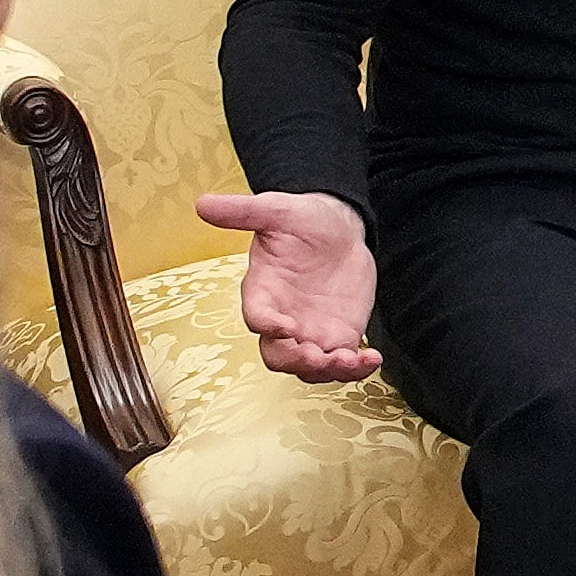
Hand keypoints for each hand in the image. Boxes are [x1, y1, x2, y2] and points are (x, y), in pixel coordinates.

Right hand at [192, 186, 381, 380]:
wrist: (338, 228)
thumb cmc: (301, 220)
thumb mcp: (275, 209)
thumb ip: (242, 211)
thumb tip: (203, 204)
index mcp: (263, 292)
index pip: (256, 318)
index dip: (268, 327)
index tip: (286, 326)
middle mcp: (283, 319)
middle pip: (279, 357)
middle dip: (297, 361)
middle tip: (318, 355)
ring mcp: (310, 332)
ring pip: (310, 368)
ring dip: (329, 371)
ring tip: (352, 360)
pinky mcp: (338, 335)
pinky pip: (342, 363)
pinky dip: (355, 369)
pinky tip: (372, 359)